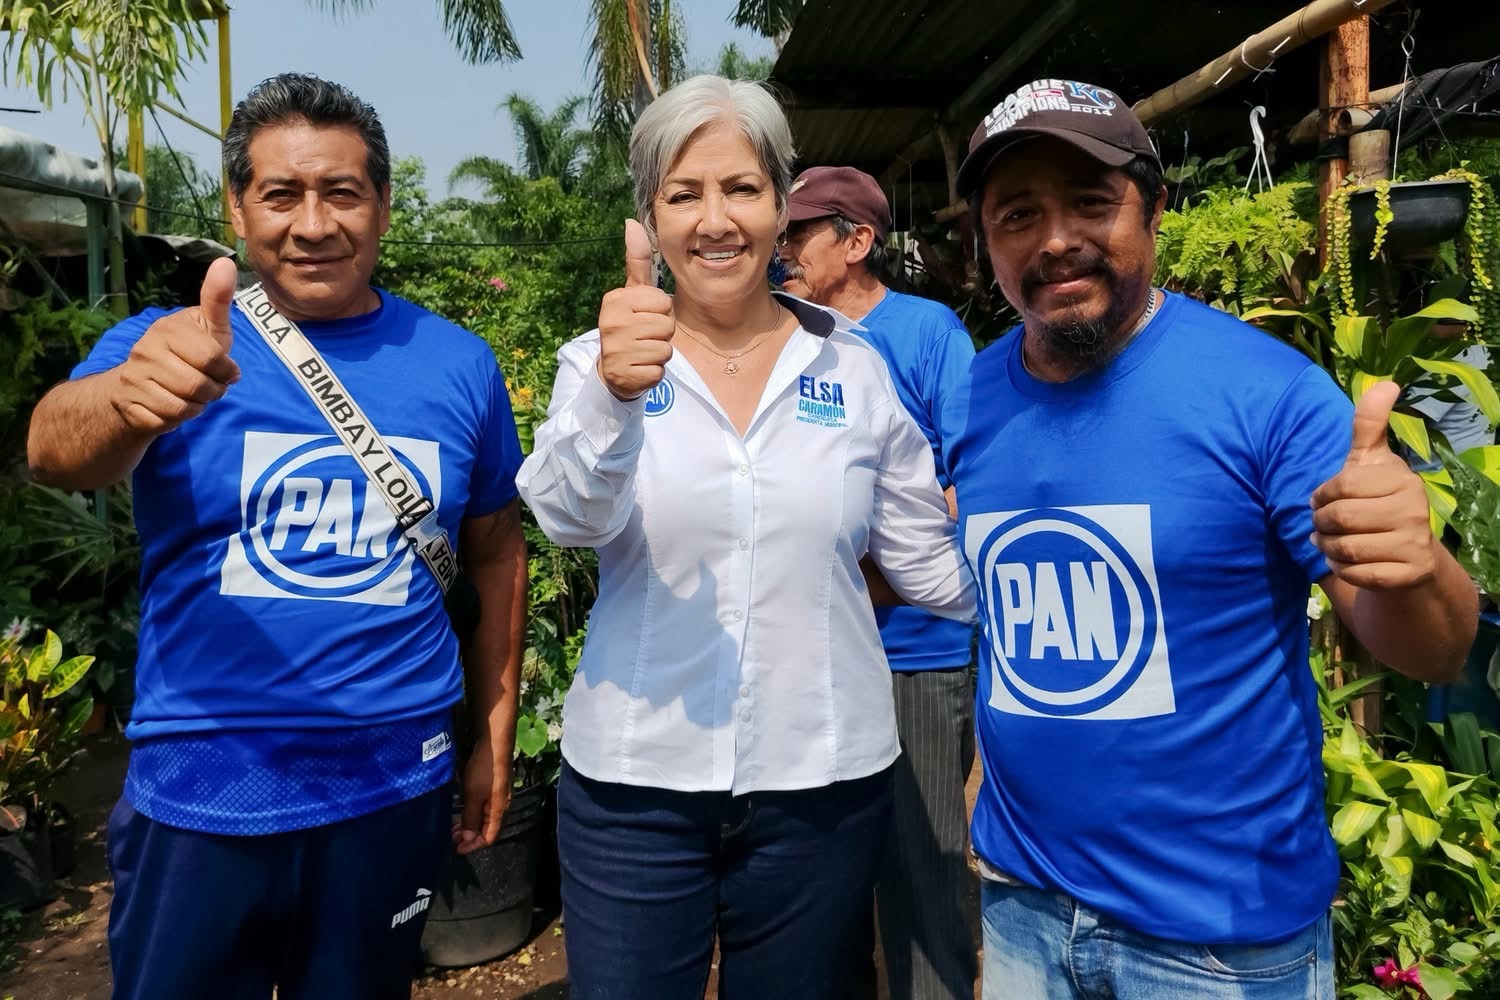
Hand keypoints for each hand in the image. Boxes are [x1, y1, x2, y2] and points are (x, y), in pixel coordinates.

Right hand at [113, 256, 239, 433]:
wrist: (139, 386)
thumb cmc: (186, 354)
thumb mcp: (208, 327)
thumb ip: (217, 299)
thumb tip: (226, 261)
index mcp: (167, 329)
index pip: (212, 358)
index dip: (226, 371)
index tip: (224, 369)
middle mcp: (145, 350)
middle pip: (199, 386)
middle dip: (213, 392)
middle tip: (208, 386)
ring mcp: (133, 379)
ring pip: (184, 408)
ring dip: (197, 407)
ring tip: (190, 395)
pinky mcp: (128, 406)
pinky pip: (167, 422)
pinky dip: (177, 421)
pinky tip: (171, 407)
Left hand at [452, 743, 510, 854]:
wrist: (495, 743)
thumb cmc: (484, 770)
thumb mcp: (473, 796)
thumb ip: (471, 818)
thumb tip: (469, 839)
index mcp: (498, 811)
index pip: (489, 837)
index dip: (473, 846)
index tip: (457, 849)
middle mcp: (502, 806)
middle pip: (488, 829)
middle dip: (470, 836)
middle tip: (453, 838)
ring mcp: (499, 795)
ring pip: (486, 818)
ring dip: (470, 824)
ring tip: (455, 826)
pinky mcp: (494, 786)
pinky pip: (485, 808)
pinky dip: (473, 813)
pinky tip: (464, 809)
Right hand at [596, 219, 673, 400]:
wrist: (613, 370)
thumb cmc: (629, 325)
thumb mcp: (632, 293)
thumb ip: (637, 260)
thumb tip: (631, 221)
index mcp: (615, 300)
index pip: (663, 302)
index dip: (661, 311)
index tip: (644, 317)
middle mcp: (611, 323)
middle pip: (666, 325)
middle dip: (662, 334)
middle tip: (644, 337)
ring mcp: (616, 351)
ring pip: (665, 349)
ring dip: (659, 353)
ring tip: (642, 352)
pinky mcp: (625, 375)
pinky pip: (659, 371)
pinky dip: (654, 372)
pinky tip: (640, 368)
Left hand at [1311, 381, 1438, 589]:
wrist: (1409, 556)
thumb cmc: (1379, 501)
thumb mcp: (1370, 462)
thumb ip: (1369, 425)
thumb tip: (1386, 382)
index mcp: (1402, 478)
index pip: (1342, 485)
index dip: (1321, 495)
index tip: (1321, 500)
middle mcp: (1415, 509)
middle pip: (1340, 518)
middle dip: (1320, 525)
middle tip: (1321, 527)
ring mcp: (1416, 543)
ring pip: (1346, 549)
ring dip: (1327, 549)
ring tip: (1329, 543)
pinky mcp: (1410, 573)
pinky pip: (1359, 573)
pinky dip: (1342, 571)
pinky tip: (1345, 563)